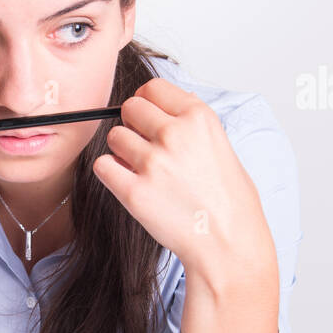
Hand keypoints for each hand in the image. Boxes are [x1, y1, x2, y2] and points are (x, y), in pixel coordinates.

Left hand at [91, 78, 273, 281]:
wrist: (228, 244)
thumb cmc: (230, 202)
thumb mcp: (222, 147)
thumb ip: (193, 124)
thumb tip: (170, 104)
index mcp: (199, 118)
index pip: (153, 88)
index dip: (146, 102)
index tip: (148, 117)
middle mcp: (174, 135)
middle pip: (129, 109)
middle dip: (133, 125)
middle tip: (144, 147)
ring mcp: (153, 163)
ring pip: (114, 137)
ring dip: (122, 152)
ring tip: (143, 171)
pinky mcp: (133, 192)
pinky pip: (103, 166)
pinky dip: (110, 173)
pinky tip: (129, 183)